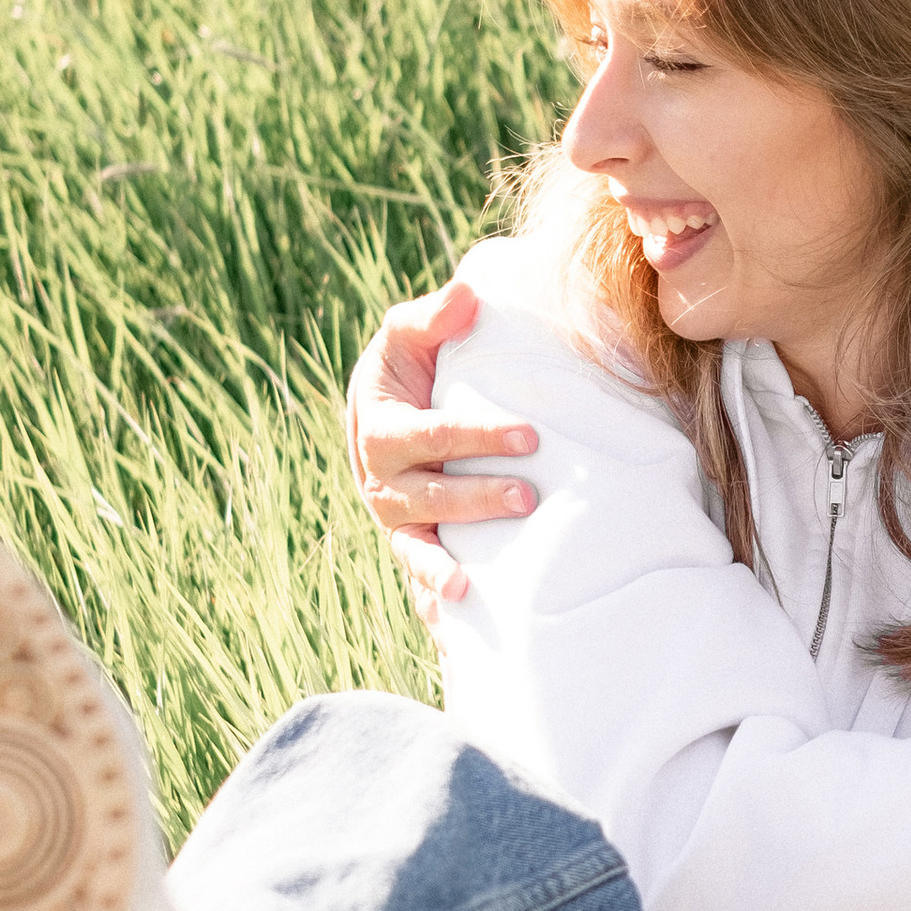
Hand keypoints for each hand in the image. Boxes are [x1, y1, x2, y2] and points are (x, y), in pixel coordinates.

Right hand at [346, 278, 538, 618]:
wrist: (387, 409)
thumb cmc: (407, 366)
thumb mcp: (407, 333)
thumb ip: (433, 315)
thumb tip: (469, 294)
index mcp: (381, 426)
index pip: (431, 433)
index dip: (477, 435)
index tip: (529, 436)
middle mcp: (383, 477)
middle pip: (429, 493)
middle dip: (477, 498)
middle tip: (528, 498)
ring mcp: (397, 515)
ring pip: (420, 539)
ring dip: (448, 559)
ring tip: (478, 579)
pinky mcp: (412, 538)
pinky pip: (417, 570)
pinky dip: (432, 594)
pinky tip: (458, 616)